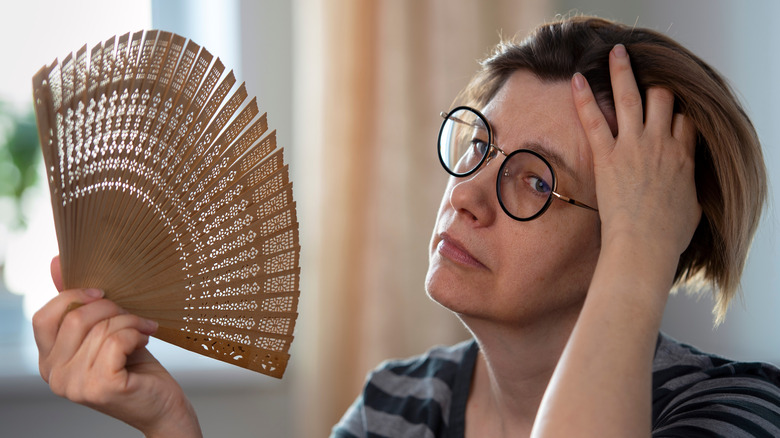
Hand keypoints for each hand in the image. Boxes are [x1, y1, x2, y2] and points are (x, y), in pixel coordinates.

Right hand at [33, 256, 201, 437]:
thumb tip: (56, 261)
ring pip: (102, 328)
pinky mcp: (101, 387)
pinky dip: (136, 335)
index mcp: (49, 361)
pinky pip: (117, 341)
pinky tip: (144, 341)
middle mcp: (54, 376)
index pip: (44, 316)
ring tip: (143, 331)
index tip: (104, 292)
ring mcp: (75, 385)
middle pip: (77, 318)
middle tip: (134, 315)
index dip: (74, 296)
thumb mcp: (103, 331)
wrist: (162, 404)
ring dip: (131, 322)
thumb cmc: (135, 366)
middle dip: (113, 308)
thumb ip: (79, 302)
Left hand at [572, 44, 700, 258]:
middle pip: (664, 99)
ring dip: (623, 71)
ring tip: (616, 53)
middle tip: (645, 74)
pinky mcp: (608, 155)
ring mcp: (634, 147)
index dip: (678, 113)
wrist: (645, 246)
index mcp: (684, 157)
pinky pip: (594, 119)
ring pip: (631, 97)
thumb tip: (686, 191)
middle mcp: (661, 144)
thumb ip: (689, 191)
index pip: (686, 120)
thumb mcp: (692, 210)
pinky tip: (577, 79)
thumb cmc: (668, 237)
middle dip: (655, 85)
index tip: (669, 111)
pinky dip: (585, 97)